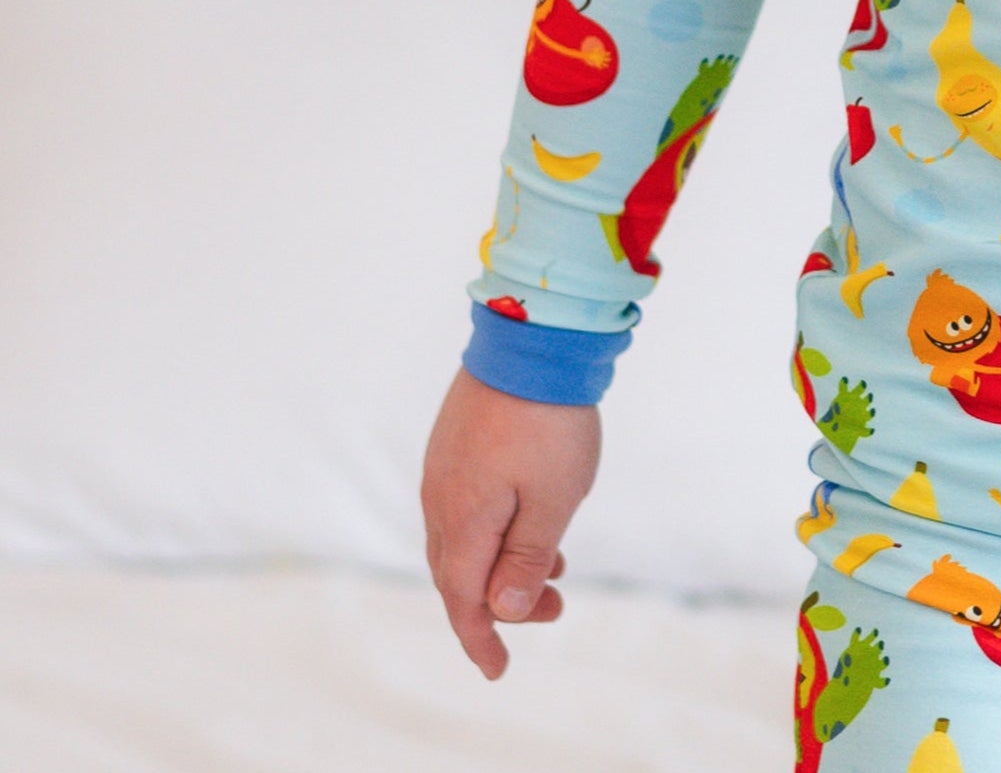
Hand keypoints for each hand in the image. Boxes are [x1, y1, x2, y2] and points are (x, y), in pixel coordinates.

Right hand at [421, 365, 601, 679]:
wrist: (531, 335)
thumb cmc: (549, 418)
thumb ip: (526, 558)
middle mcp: (441, 498)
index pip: (462, 599)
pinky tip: (535, 521)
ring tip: (556, 570)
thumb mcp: (552, 499)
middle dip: (502, 602)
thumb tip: (505, 611)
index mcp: (461, 520)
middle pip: (460, 573)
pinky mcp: (456, 442)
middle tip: (556, 608)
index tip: (498, 669)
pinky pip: (470, 505)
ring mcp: (445, 467)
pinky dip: (499, 529)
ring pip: (466, 538)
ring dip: (504, 563)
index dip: (480, 638)